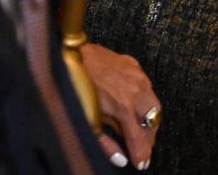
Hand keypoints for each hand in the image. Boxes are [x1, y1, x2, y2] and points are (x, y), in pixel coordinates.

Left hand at [79, 43, 160, 167]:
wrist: (63, 54)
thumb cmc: (72, 85)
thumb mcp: (86, 121)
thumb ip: (105, 144)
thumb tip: (120, 159)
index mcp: (124, 106)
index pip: (141, 139)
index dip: (142, 154)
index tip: (141, 163)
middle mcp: (135, 90)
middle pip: (153, 122)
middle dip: (147, 138)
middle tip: (140, 147)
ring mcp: (136, 75)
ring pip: (153, 104)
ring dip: (148, 118)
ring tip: (137, 128)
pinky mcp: (132, 64)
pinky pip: (146, 86)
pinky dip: (143, 99)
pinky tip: (134, 104)